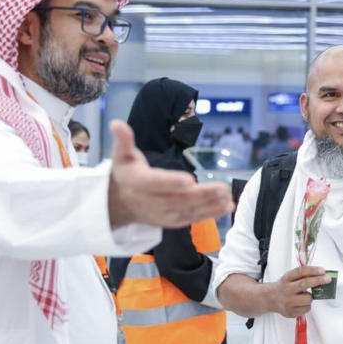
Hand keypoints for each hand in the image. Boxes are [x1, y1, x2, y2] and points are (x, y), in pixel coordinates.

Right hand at [108, 120, 233, 228]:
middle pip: (178, 199)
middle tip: (221, 188)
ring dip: (210, 204)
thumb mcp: (121, 154)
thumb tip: (115, 123)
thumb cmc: (126, 173)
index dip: (172, 182)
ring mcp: (162, 214)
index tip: (189, 180)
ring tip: (227, 196)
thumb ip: (123, 139)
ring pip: (188, 210)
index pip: (156, 183)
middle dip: (201, 195)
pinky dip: (210, 213)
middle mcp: (150, 202)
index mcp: (138, 183)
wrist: (121, 203)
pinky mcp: (172, 220)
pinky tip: (226, 207)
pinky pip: (193, 218)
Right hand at [267, 266, 329, 317]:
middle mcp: (286, 289)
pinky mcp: (291, 312)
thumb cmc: (284, 286)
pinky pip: (307, 308)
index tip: (322, 270)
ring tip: (305, 296)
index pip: (300, 272)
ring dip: (311, 297)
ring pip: (308, 299)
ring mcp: (288, 302)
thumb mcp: (289, 278)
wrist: (270, 299)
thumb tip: (321, 275)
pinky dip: (307, 305)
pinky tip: (301, 303)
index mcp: (286, 278)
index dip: (312, 270)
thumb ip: (301, 276)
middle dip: (318, 280)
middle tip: (328, 279)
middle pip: (304, 284)